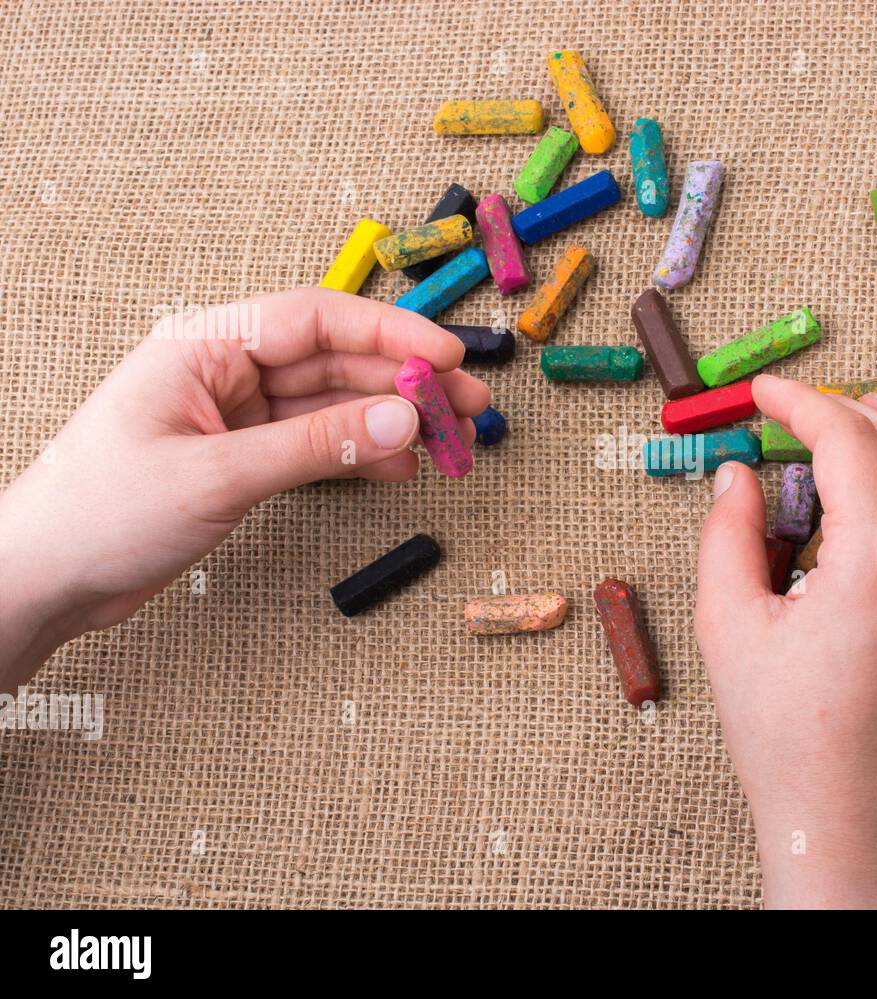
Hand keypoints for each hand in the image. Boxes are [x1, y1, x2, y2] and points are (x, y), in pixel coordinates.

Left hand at [0, 287, 487, 689]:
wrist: (44, 579)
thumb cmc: (100, 512)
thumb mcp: (219, 475)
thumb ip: (318, 445)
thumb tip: (404, 417)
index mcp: (204, 344)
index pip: (314, 319)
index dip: (389, 334)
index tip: (446, 357)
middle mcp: (225, 370)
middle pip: (335, 360)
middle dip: (404, 382)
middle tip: (467, 406)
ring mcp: (236, 415)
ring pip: (333, 404)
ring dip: (392, 420)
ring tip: (451, 440)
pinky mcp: (242, 458)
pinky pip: (318, 444)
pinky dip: (362, 455)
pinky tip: (403, 467)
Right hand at [694, 375, 876, 907]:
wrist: (857, 825)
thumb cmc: (790, 740)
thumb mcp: (730, 630)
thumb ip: (728, 537)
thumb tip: (737, 477)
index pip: (845, 439)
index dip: (800, 402)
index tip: (765, 394)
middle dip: (848, 407)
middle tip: (799, 409)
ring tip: (863, 417)